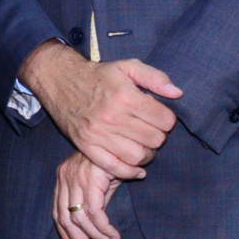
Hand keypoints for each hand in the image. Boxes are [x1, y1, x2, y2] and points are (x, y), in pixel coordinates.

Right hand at [21, 43, 182, 180]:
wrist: (60, 81)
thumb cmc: (98, 75)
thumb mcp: (127, 67)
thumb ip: (155, 77)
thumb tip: (177, 93)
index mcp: (126, 96)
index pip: (164, 120)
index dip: (168, 120)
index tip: (161, 117)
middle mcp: (112, 117)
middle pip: (154, 140)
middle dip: (159, 136)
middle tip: (152, 130)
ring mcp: (98, 134)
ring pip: (138, 156)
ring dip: (147, 154)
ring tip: (144, 146)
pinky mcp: (87, 146)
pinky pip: (114, 167)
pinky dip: (129, 171)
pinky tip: (136, 167)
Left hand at [53, 154, 122, 238]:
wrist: (125, 140)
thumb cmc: (115, 161)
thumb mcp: (100, 184)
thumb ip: (94, 204)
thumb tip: (96, 231)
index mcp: (63, 178)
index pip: (58, 214)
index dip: (67, 236)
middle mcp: (65, 178)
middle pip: (65, 220)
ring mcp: (75, 178)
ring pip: (80, 219)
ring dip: (97, 238)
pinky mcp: (90, 180)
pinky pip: (95, 213)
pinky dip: (105, 229)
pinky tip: (115, 236)